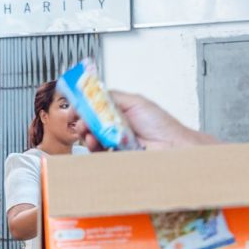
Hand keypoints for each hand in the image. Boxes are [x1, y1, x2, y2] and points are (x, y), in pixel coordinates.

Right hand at [77, 89, 210, 150]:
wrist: (171, 146)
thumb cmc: (160, 124)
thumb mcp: (135, 102)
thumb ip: (113, 97)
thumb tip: (94, 93)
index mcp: (120, 111)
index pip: (96, 107)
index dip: (84, 107)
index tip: (76, 107)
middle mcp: (116, 125)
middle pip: (91, 122)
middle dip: (83, 120)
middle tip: (81, 120)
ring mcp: (115, 141)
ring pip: (92, 138)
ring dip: (87, 134)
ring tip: (89, 132)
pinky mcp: (115, 155)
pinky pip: (98, 153)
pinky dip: (93, 147)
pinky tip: (95, 142)